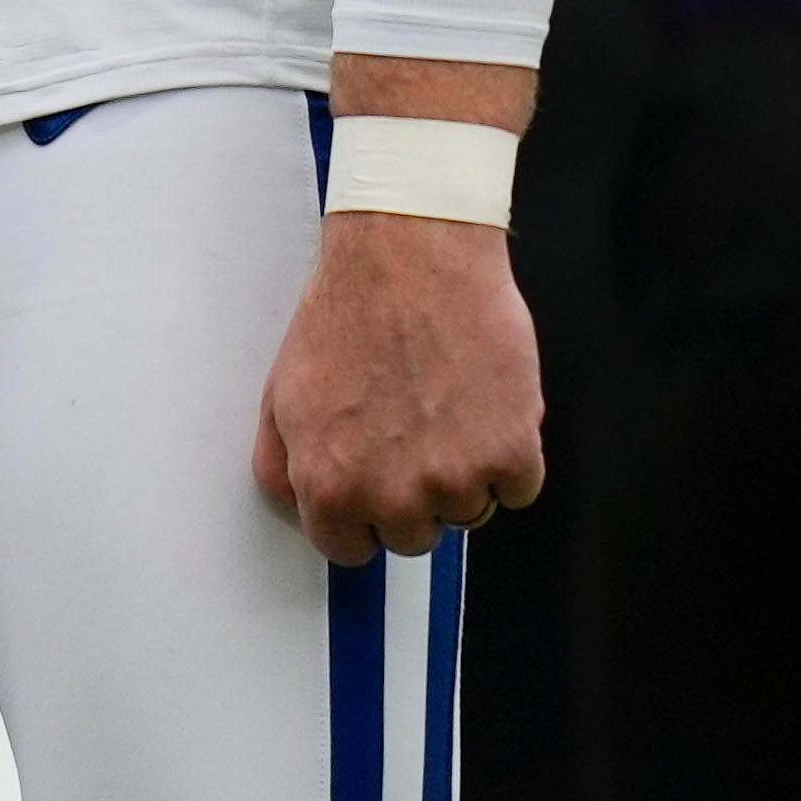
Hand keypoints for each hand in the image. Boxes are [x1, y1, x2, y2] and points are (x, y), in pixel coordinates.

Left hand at [260, 211, 546, 562]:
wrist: (412, 251)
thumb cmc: (348, 309)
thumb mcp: (282, 391)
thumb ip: (282, 465)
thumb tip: (296, 506)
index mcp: (329, 485)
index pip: (348, 549)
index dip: (362, 511)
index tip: (375, 481)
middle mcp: (391, 494)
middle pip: (413, 537)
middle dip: (413, 493)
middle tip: (413, 430)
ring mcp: (454, 479)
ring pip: (469, 514)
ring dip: (465, 473)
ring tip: (448, 405)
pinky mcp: (510, 453)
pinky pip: (519, 489)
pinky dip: (511, 455)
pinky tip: (485, 403)